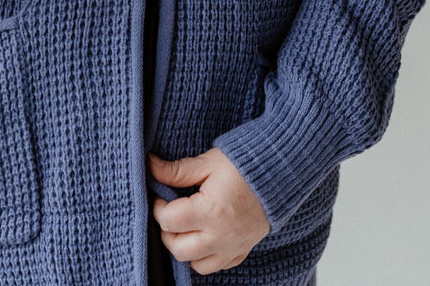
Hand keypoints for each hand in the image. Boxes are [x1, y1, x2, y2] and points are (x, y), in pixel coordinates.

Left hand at [149, 149, 270, 274]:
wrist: (279, 175)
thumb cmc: (242, 165)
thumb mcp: (208, 162)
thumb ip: (177, 170)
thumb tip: (150, 166)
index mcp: (211, 211)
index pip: (169, 221)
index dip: (159, 207)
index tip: (162, 196)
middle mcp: (220, 236)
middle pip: (178, 249)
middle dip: (167, 230)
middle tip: (171, 211)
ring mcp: (232, 248)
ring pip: (195, 264)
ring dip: (184, 247)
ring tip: (185, 225)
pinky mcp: (241, 252)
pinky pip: (216, 267)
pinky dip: (204, 256)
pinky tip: (203, 236)